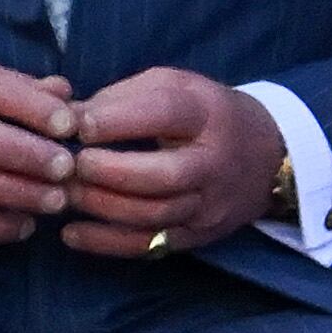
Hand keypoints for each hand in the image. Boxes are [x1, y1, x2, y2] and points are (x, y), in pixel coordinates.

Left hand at [56, 66, 280, 258]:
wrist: (267, 156)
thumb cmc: (204, 114)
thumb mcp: (174, 86)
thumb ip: (122, 98)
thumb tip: (67, 117)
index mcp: (206, 114)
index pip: (165, 114)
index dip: (117, 120)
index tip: (77, 125)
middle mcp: (212, 163)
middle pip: (163, 175)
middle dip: (110, 172)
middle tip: (71, 165)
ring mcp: (207, 205)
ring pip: (154, 215)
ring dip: (102, 206)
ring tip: (65, 193)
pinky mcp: (197, 236)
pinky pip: (149, 246)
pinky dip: (106, 243)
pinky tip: (71, 233)